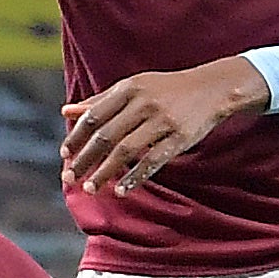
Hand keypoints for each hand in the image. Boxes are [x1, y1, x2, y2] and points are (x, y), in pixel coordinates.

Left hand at [60, 57, 265, 194]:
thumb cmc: (166, 89)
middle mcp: (143, 103)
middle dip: (85, 159)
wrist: (213, 87)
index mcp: (128, 89)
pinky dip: (134, 177)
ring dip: (105, 172)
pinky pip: (152, 160)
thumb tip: (66, 111)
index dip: (77, 137)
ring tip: (91, 188)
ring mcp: (163, 120)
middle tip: (70, 178)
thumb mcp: (133, 87)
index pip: (94, 116)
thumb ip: (100, 101)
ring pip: (126, 151)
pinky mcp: (180, 137)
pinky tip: (121, 190)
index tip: (65, 155)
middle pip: (106, 136)